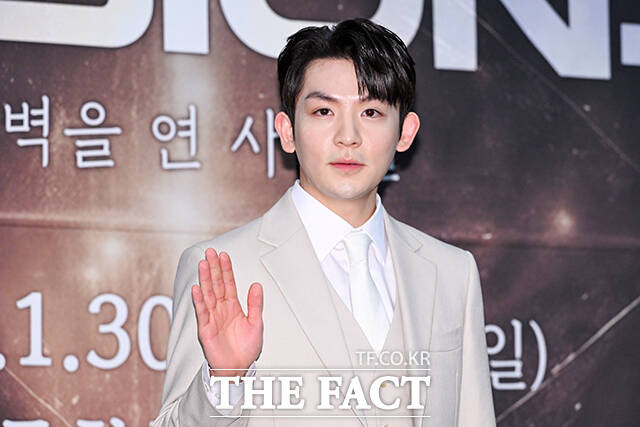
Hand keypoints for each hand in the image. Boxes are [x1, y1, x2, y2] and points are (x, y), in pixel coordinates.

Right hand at [191, 248, 262, 376]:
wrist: (238, 369)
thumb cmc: (246, 349)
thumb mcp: (256, 323)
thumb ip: (255, 304)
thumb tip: (257, 285)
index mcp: (233, 307)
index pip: (228, 283)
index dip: (226, 269)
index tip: (224, 256)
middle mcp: (221, 309)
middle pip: (216, 284)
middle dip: (213, 268)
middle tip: (210, 252)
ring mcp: (213, 317)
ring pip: (208, 294)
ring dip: (205, 279)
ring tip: (203, 264)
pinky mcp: (206, 329)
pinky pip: (202, 312)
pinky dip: (199, 300)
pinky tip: (197, 288)